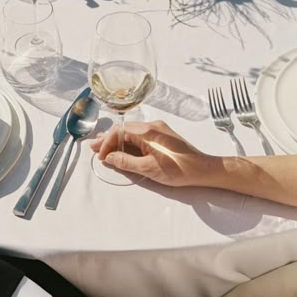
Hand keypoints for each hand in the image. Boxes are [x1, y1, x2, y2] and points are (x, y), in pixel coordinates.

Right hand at [90, 120, 214, 187]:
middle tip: (94, 149)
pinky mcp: (162, 137)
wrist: (203, 169)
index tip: (101, 156)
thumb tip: (110, 157)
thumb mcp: (148, 168)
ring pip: (131, 133)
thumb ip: (126, 161)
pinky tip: (122, 150)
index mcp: (148, 131)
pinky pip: (140, 137)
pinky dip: (129, 144)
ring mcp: (158, 131)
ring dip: (117, 142)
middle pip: (124, 130)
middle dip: (108, 140)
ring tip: (103, 149)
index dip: (107, 143)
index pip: (119, 132)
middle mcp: (152, 127)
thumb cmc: (178, 169)